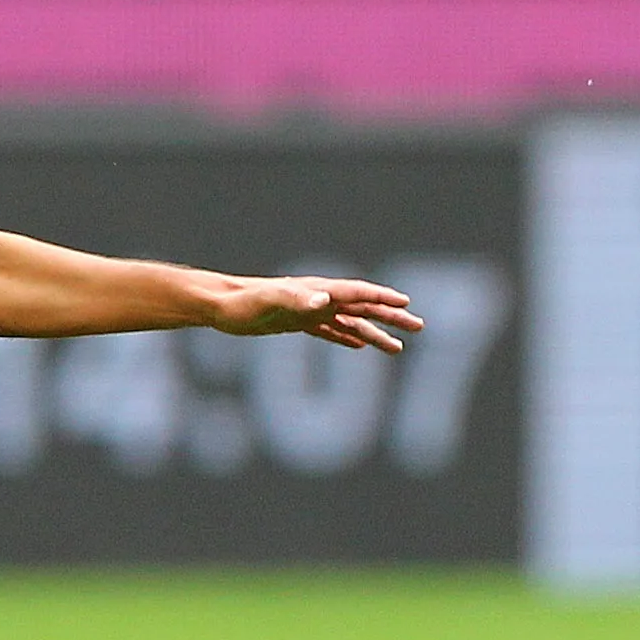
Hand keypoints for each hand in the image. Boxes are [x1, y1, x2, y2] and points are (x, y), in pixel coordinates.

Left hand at [211, 276, 421, 353]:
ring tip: (397, 349)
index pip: (358, 293)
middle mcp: (318, 299)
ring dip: (375, 333)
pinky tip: (359, 346)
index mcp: (318, 291)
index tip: (407, 304)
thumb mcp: (270, 301)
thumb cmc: (244, 302)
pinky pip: (329, 331)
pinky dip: (346, 338)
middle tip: (419, 327)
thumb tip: (324, 301)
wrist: (220, 305)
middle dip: (391, 317)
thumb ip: (297, 299)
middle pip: (363, 308)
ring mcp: (309, 311)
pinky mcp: (296, 323)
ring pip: (350, 322)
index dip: (383, 298)